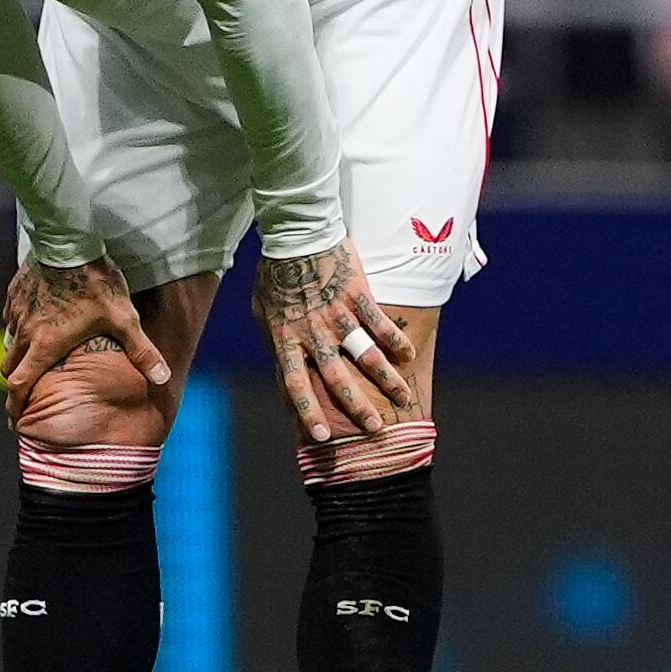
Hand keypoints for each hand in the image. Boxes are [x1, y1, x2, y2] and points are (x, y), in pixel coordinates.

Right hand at [1, 255, 170, 425]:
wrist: (69, 239)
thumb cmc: (96, 283)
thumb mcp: (124, 319)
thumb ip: (142, 351)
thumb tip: (163, 378)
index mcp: (46, 345)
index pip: (20, 385)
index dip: (15, 406)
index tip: (16, 419)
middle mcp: (25, 331)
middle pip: (9, 367)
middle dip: (16, 383)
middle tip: (25, 393)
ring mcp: (17, 310)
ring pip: (9, 341)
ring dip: (18, 353)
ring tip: (33, 356)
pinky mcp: (15, 291)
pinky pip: (11, 316)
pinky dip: (19, 326)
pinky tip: (34, 321)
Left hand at [252, 237, 415, 441]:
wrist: (295, 234)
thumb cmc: (274, 273)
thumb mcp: (262, 309)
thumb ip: (274, 338)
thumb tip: (280, 361)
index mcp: (287, 337)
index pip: (295, 383)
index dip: (308, 410)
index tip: (322, 436)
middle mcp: (314, 332)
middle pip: (337, 377)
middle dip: (357, 406)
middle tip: (375, 429)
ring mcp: (337, 314)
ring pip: (366, 354)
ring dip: (387, 379)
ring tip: (404, 399)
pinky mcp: (357, 294)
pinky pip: (379, 323)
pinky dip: (395, 341)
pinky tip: (408, 357)